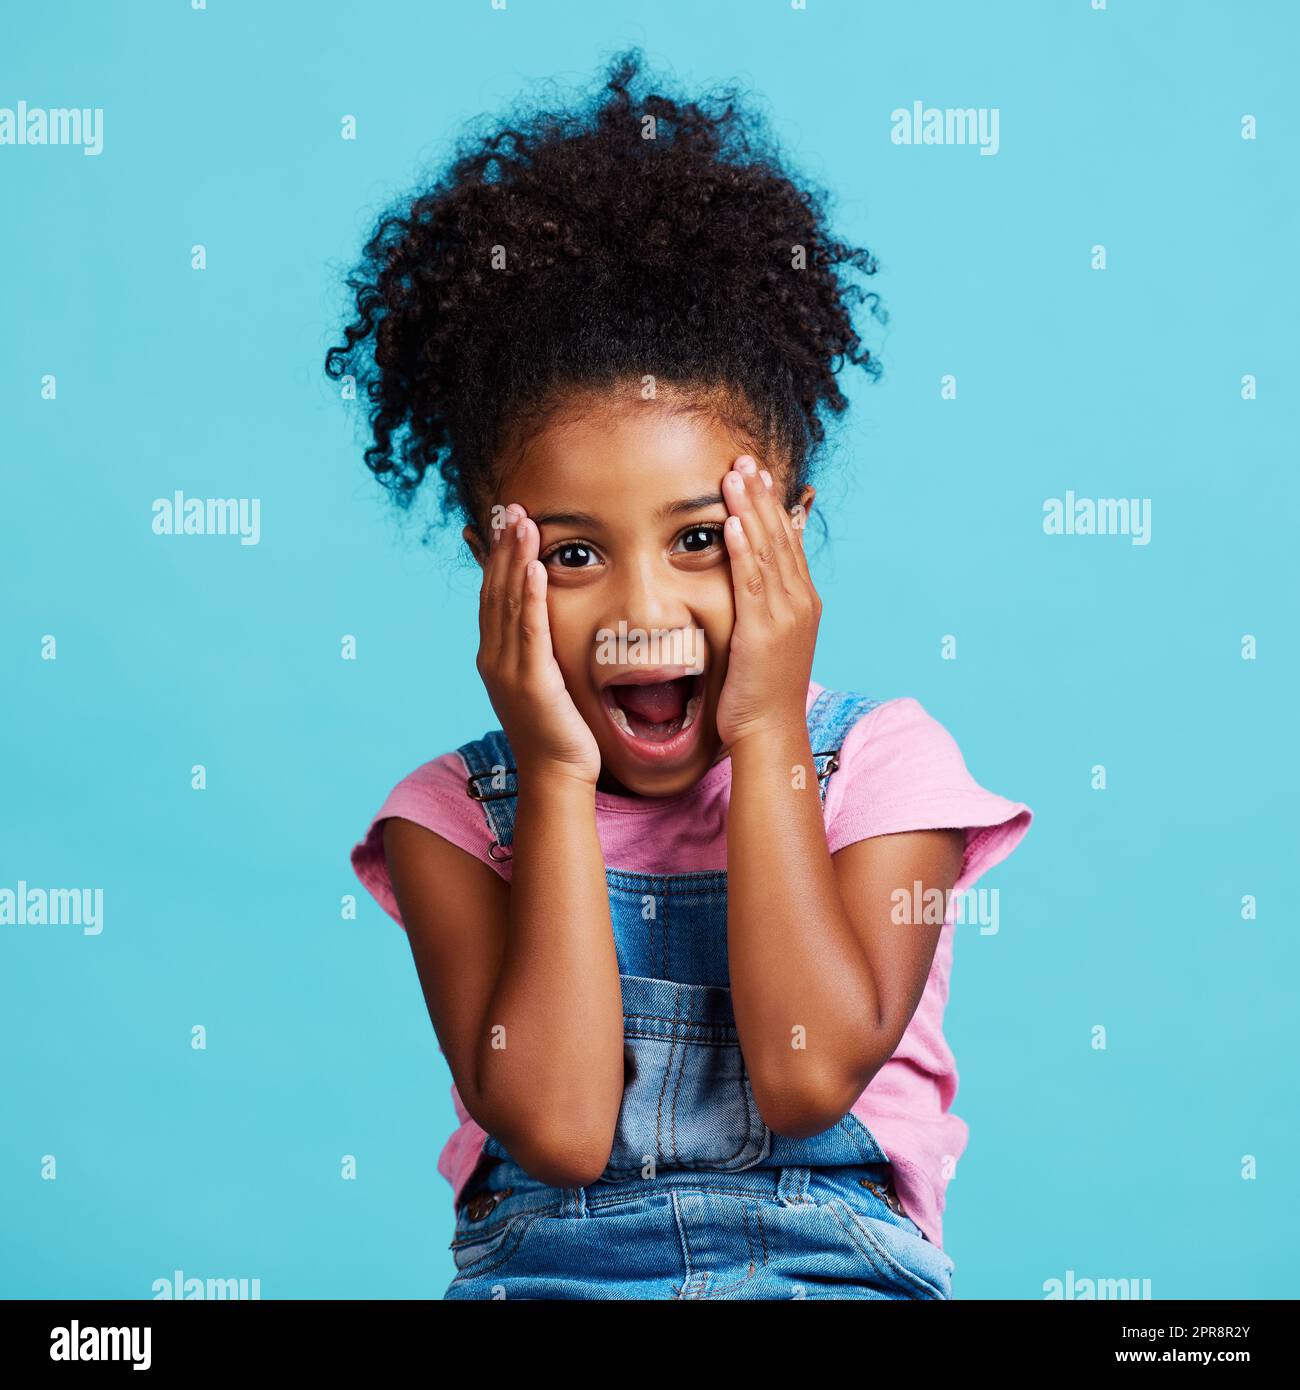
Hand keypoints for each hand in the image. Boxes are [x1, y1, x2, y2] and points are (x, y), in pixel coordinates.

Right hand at [474, 501, 601, 786]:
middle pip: (494, 591)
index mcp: (494, 656)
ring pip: (509, 603)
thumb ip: (537, 649)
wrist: (556, 774)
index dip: (494, 557)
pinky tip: (536, 568)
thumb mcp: (542, 680)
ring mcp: (509, 670)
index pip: (491, 595)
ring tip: (522, 522)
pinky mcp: (532, 681)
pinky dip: (531, 597)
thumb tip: (543, 623)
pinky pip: (530, 630)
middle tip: (510, 507)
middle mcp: (493, 658)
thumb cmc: (557, 730)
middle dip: (501, 547)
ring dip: (515, 560)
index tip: (500, 522)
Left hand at [715, 457, 820, 748]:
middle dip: (761, 496)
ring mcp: (784, 614)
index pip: (789, 543)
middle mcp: (800, 602)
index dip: (773, 507)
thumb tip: (753, 587)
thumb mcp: (770, 641)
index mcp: (803, 603)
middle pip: (781, 537)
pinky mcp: (763, 629)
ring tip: (735, 476)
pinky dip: (742, 549)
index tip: (758, 475)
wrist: (771, 730)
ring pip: (767, 550)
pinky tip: (730, 522)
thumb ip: (765, 608)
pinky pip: (751, 580)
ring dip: (749, 510)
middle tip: (745, 460)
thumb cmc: (765, 692)